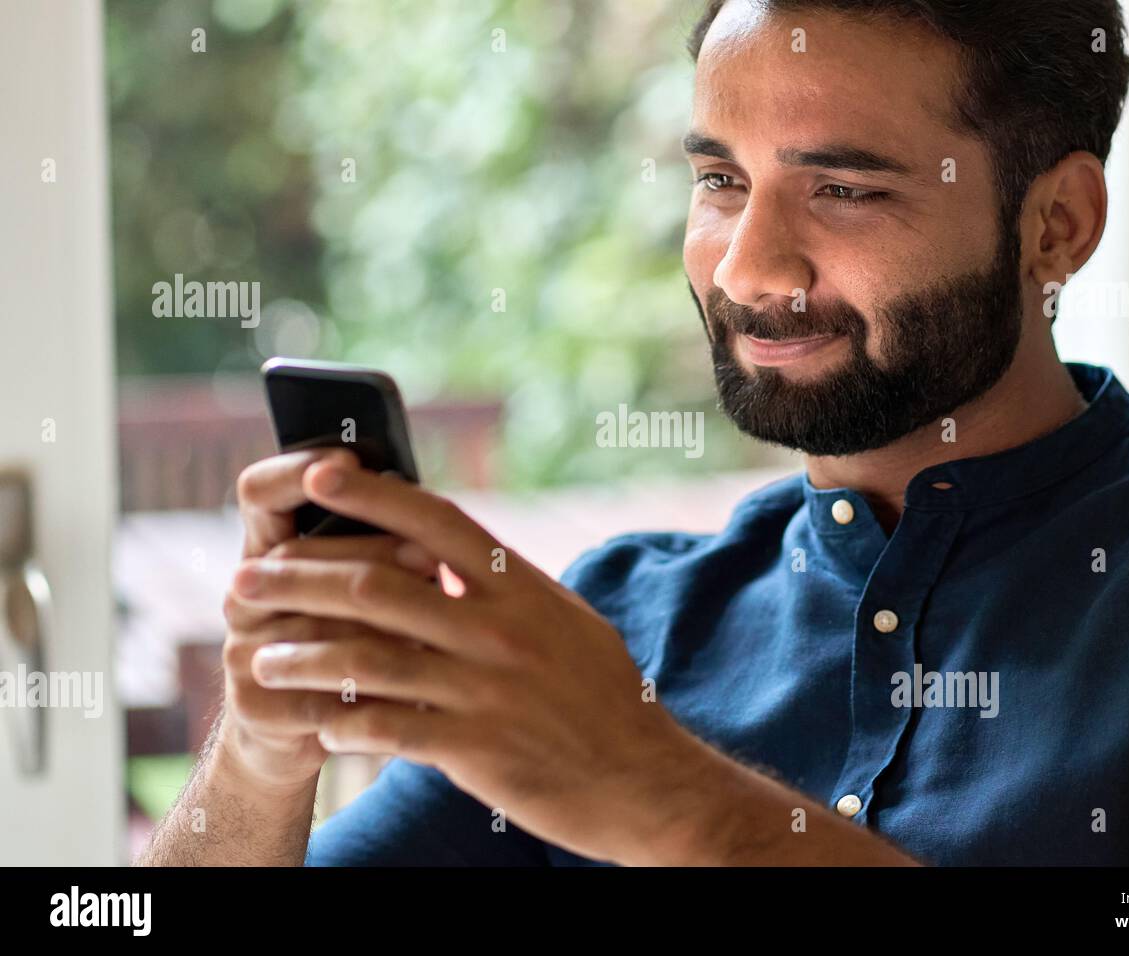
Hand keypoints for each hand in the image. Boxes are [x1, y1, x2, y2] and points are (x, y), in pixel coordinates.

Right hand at [218, 450, 441, 792]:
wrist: (310, 735)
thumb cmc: (359, 641)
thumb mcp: (370, 589)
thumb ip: (386, 547)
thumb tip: (424, 515)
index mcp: (272, 550)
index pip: (260, 493)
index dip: (294, 471)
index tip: (345, 455)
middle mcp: (246, 593)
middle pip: (300, 557)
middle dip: (370, 555)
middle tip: (429, 558)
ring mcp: (242, 650)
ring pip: (317, 628)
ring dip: (380, 629)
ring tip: (435, 630)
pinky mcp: (255, 708)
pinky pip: (319, 694)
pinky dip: (371, 695)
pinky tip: (416, 695)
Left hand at [230, 461, 710, 862]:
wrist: (644, 777)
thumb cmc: (602, 693)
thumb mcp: (563, 619)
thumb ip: (507, 584)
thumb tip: (448, 550)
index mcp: (521, 584)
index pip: (433, 520)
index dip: (370, 492)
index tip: (316, 474)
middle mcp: (498, 627)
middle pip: (376, 585)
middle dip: (298, 577)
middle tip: (245, 579)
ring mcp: (484, 688)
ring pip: (366, 658)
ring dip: (300, 657)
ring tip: (258, 660)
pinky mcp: (473, 748)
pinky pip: (385, 729)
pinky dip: (342, 722)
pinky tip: (317, 723)